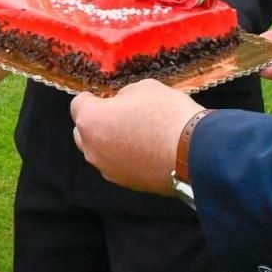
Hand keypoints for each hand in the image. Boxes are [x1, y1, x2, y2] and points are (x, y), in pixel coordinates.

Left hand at [70, 82, 200, 194]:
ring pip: (99, 151)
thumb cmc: (166, 114)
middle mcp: (92, 148)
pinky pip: (116, 165)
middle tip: (118, 115)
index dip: (91, 98)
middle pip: (83, 132)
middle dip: (96, 122)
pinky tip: (144, 151)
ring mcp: (107, 169)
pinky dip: (123, 157)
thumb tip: (120, 105)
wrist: (194, 154)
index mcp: (91, 120)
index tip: (104, 97)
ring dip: (109, 142)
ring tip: (133, 134)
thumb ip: (123, 96)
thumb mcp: (144, 88)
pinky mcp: (125, 183)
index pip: (78, 105)